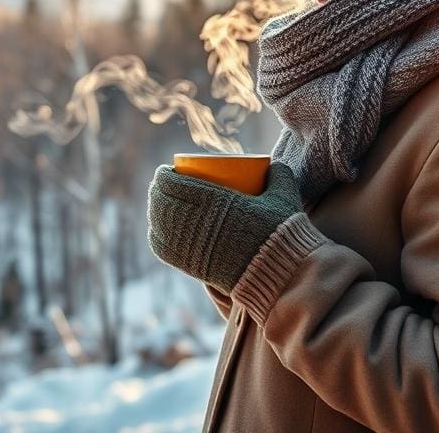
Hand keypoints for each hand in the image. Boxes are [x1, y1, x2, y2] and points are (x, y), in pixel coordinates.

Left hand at [146, 160, 302, 294]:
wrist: (278, 274)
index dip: (163, 174)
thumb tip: (272, 164)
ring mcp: (190, 245)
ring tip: (159, 204)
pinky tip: (157, 229)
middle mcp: (196, 222)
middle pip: (162, 201)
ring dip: (154, 211)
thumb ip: (280, 174)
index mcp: (214, 201)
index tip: (167, 170)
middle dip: (156, 190)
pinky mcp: (190, 266)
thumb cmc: (280, 233)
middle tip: (163, 185)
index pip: (173, 182)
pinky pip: (161, 248)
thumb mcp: (284, 197)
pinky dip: (155, 236)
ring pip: (158, 223)